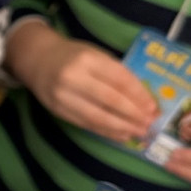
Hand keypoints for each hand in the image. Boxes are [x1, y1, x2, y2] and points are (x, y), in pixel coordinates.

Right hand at [7, 21, 157, 144]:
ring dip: (121, 127)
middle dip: (132, 114)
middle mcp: (73, 77)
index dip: (138, 95)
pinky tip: (121, 135)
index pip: (119, 78)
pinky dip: (106, 132)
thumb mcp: (95, 55)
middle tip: (149, 124)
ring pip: (98, 116)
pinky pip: (86, 124)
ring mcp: (63, 96)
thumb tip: (143, 99)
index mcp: (87, 59)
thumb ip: (115, 73)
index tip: (152, 107)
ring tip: (138, 133)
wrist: (37, 60)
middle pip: (109, 100)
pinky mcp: (58, 111)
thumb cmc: (73, 56)